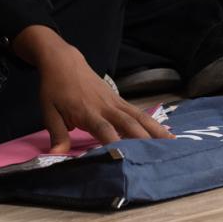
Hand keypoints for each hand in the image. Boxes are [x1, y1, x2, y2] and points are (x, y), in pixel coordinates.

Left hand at [13, 26, 171, 152]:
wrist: (63, 61)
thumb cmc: (54, 89)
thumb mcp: (49, 112)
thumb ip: (57, 135)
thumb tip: (56, 156)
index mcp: (87, 111)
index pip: (104, 130)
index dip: (115, 144)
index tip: (126, 160)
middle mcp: (106, 106)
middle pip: (129, 123)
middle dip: (144, 140)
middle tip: (159, 156)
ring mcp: (115, 101)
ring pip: (139, 116)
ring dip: (155, 130)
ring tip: (173, 144)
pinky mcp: (119, 99)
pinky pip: (138, 112)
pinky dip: (152, 123)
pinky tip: (164, 133)